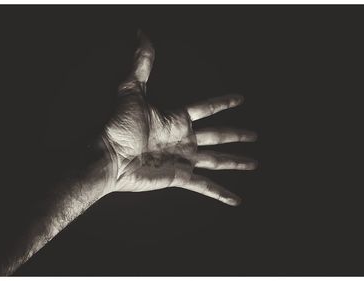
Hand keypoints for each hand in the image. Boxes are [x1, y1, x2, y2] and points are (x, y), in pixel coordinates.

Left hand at [102, 31, 256, 205]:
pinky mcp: (179, 176)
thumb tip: (140, 32)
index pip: (206, 109)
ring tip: (254, 164)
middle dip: (236, 135)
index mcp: (176, 119)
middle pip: (217, 136)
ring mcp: (182, 159)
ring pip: (217, 160)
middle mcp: (182, 139)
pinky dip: (220, 193)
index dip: (223, 103)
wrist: (108, 155)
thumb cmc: (117, 123)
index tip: (240, 99)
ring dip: (236, 163)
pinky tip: (235, 200)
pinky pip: (205, 186)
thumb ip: (141, 63)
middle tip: (255, 135)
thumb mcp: (131, 89)